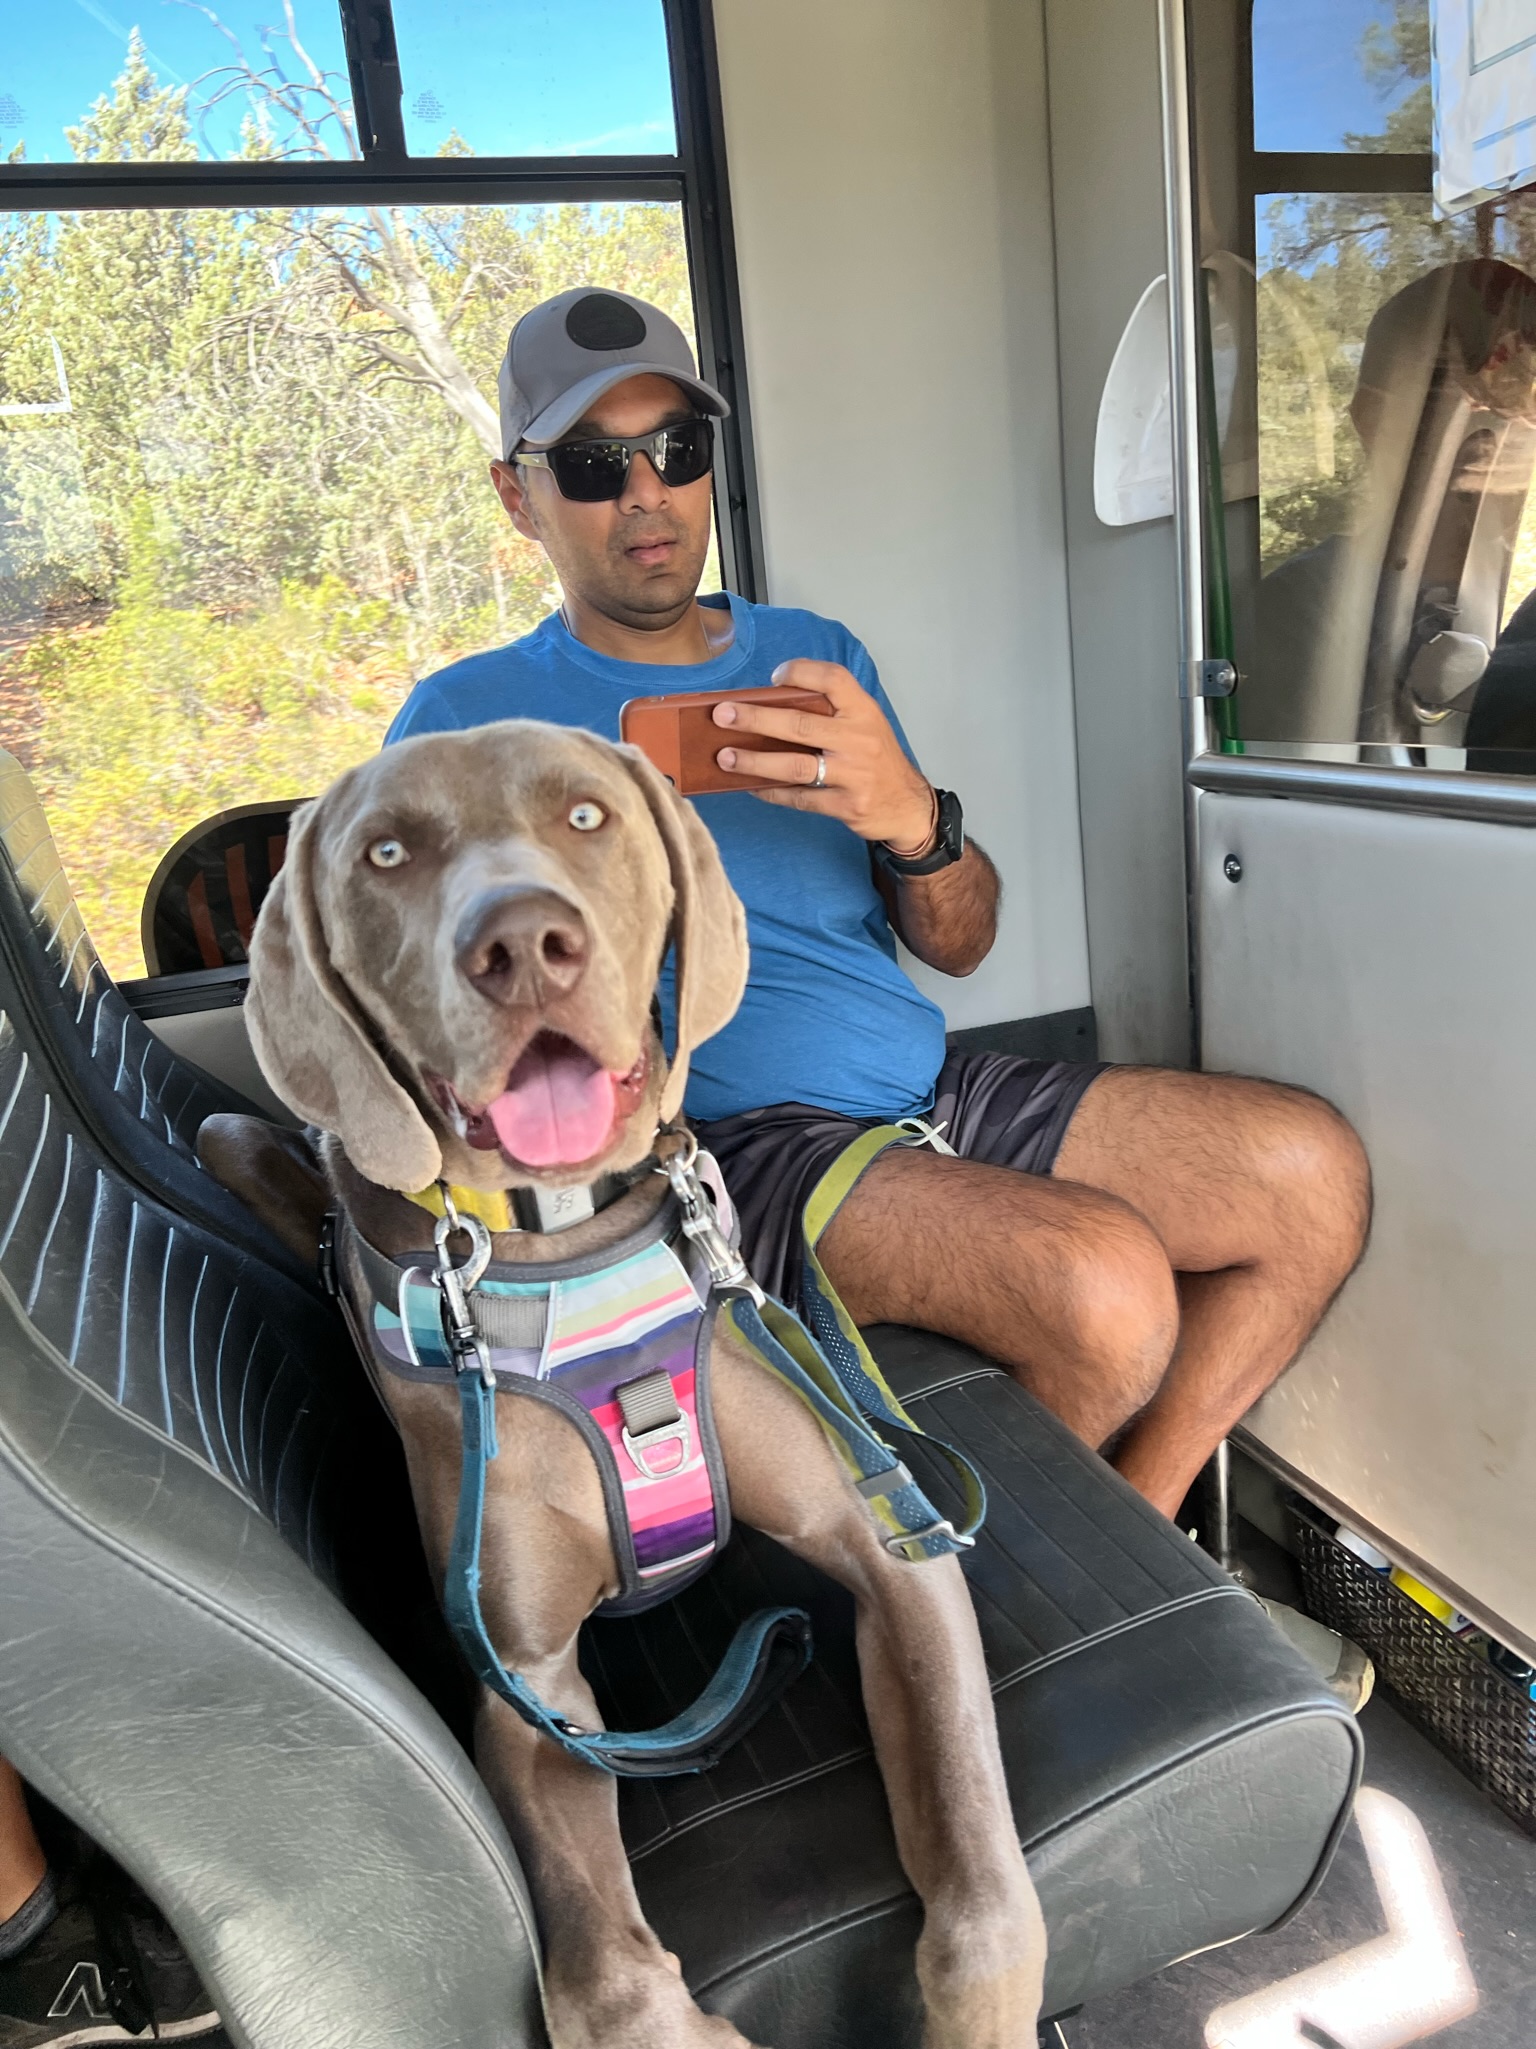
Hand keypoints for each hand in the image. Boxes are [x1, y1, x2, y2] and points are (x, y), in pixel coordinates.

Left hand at [713, 659, 936, 846]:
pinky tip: (750, 786)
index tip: (773, 677)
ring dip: (754, 761)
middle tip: (722, 714)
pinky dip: (771, 791)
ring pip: (794, 765)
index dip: (800, 672)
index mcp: (864, 710)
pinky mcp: (846, 805)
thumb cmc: (875, 759)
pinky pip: (800, 798)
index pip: (832, 679)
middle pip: (800, 724)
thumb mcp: (864, 724)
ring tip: (725, 757)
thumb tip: (767, 706)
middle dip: (756, 718)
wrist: (907, 805)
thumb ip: (829, 712)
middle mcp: (859, 738)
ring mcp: (853, 774)